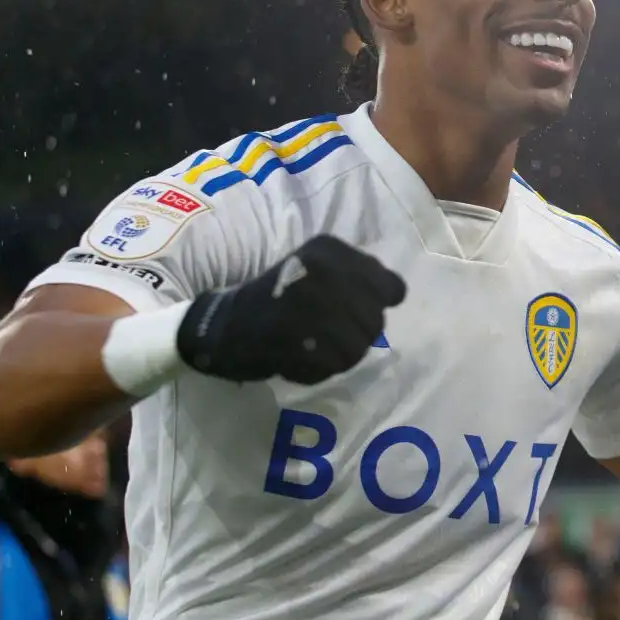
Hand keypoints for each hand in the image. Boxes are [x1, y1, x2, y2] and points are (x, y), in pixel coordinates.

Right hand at [177, 234, 406, 384]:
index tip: (358, 310)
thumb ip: (357, 276)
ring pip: (358, 347)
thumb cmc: (276, 296)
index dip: (379, 305)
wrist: (223, 324)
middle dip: (356, 335)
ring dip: (338, 355)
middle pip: (374, 322)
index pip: (390, 287)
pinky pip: (333, 365)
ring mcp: (309, 304)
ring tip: (311, 346)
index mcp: (330, 250)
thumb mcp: (317, 267)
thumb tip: (395, 293)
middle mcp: (323, 271)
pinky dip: (318, 369)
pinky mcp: (296, 337)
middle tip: (325, 336)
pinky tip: (296, 357)